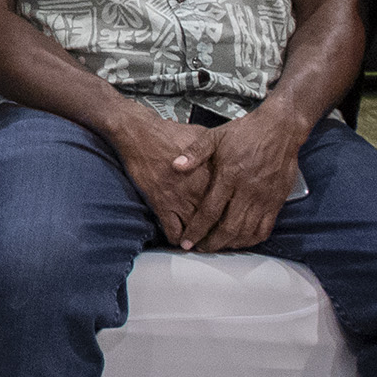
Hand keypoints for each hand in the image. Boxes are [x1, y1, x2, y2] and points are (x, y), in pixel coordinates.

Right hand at [105, 102, 222, 246]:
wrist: (140, 134)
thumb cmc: (169, 133)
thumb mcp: (203, 137)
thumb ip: (220, 151)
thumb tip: (233, 155)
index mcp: (214, 174)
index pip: (232, 203)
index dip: (236, 214)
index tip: (237, 220)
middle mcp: (200, 190)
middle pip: (218, 221)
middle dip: (221, 232)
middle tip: (223, 239)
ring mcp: (181, 199)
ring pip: (197, 231)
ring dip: (200, 240)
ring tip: (203, 243)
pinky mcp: (162, 205)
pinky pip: (173, 232)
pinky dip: (178, 239)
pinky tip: (180, 238)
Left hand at [184, 103, 311, 252]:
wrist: (280, 128)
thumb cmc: (246, 132)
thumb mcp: (215, 136)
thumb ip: (194, 152)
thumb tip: (175, 165)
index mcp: (230, 175)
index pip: (210, 211)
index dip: (196, 230)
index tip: (186, 241)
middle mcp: (248, 190)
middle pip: (228, 228)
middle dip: (211, 243)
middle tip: (199, 249)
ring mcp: (264, 198)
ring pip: (247, 232)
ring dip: (230, 244)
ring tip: (216, 246)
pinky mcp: (277, 201)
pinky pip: (265, 228)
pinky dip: (252, 240)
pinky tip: (241, 241)